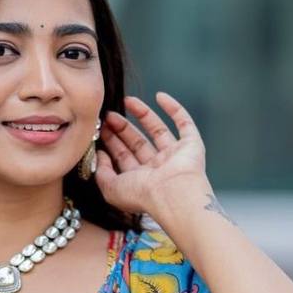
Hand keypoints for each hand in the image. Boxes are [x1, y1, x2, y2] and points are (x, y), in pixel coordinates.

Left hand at [94, 92, 209, 218]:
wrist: (172, 194)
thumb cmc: (142, 195)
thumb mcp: (110, 187)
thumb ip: (101, 171)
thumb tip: (100, 153)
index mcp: (140, 180)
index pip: (123, 157)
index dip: (112, 141)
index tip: (100, 128)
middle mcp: (158, 169)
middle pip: (138, 143)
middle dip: (123, 128)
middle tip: (109, 114)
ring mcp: (175, 156)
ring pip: (158, 130)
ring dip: (143, 115)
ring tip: (127, 100)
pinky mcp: (191, 145)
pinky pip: (184, 123)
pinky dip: (174, 109)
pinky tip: (160, 96)